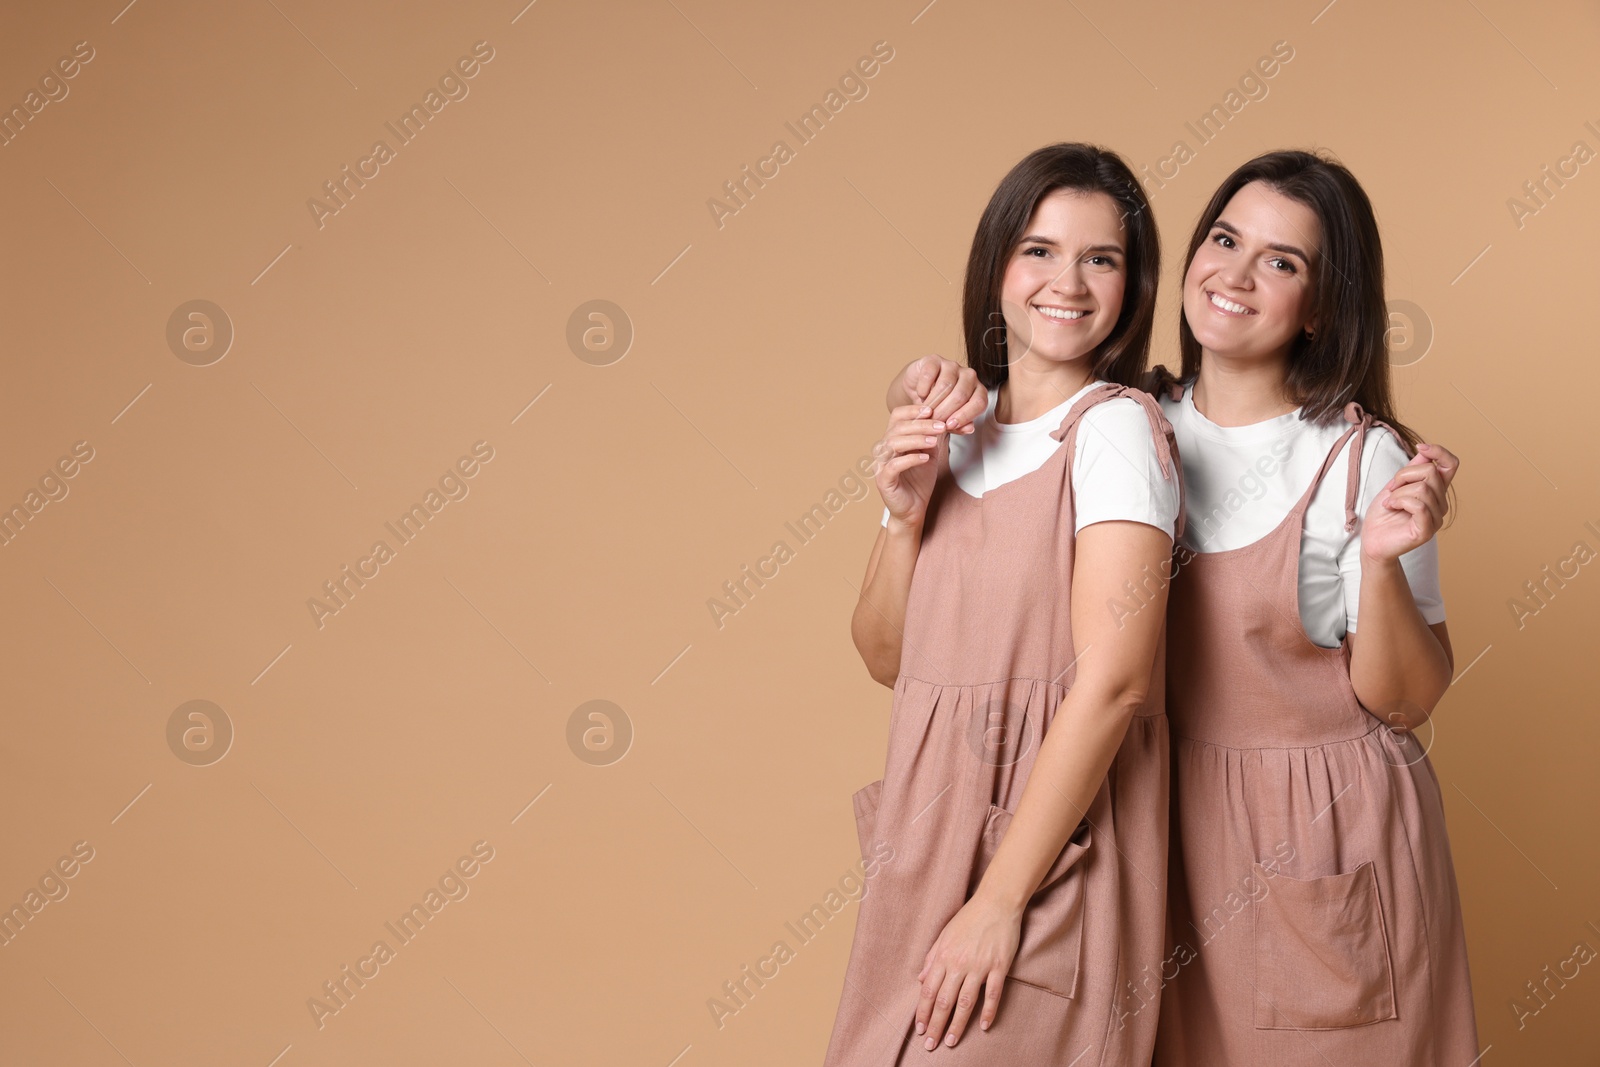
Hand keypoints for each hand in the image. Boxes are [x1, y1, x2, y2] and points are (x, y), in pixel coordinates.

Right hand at [874, 404, 947, 527]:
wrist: (914, 509)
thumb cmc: (919, 481)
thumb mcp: (930, 453)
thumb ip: (934, 436)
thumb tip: (950, 418)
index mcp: (893, 439)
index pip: (896, 416)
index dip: (913, 410)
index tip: (932, 410)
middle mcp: (884, 449)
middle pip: (897, 427)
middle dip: (921, 424)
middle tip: (941, 426)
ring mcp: (881, 464)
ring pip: (893, 443)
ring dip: (916, 439)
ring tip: (934, 441)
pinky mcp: (883, 480)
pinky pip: (894, 465)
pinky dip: (910, 459)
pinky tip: (924, 458)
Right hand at [894, 355, 986, 433]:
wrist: (919, 388)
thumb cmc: (938, 405)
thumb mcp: (949, 419)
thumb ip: (959, 426)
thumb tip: (969, 429)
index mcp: (978, 390)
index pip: (979, 403)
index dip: (964, 416)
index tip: (949, 426)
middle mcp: (969, 375)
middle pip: (961, 395)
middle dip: (945, 412)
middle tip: (933, 422)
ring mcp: (952, 365)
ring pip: (946, 385)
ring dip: (933, 402)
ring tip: (925, 411)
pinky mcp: (934, 360)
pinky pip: (930, 374)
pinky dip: (923, 388)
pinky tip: (921, 395)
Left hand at [912, 891, 1021, 1048]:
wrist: (996, 903)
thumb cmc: (969, 918)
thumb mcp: (944, 934)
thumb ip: (932, 957)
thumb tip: (920, 979)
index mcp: (943, 956)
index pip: (929, 990)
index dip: (923, 1012)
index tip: (920, 1029)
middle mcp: (959, 963)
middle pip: (944, 1001)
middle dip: (935, 1025)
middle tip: (930, 1045)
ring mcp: (979, 966)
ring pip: (965, 1002)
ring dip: (957, 1024)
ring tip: (951, 1041)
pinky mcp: (998, 966)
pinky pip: (992, 994)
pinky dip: (988, 1011)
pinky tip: (983, 1026)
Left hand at [1360, 442, 1458, 563]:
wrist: (1372, 540)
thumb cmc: (1383, 514)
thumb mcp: (1395, 485)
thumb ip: (1412, 469)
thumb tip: (1425, 450)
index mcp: (1436, 491)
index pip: (1451, 465)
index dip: (1439, 452)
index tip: (1420, 448)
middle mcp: (1441, 503)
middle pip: (1431, 472)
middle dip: (1404, 476)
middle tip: (1391, 490)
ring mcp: (1436, 518)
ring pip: (1422, 489)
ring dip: (1398, 493)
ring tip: (1390, 503)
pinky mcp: (1426, 531)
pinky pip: (1419, 506)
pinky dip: (1399, 502)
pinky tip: (1390, 507)